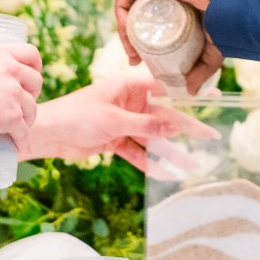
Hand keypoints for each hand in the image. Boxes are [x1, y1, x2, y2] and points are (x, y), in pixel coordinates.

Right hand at [0, 43, 41, 154]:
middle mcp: (11, 70)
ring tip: (20, 127)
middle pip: (36, 82)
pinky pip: (24, 133)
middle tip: (22, 104)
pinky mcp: (12, 116)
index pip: (32, 54)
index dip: (36, 67)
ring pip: (32, 109)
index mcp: (1, 54)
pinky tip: (22, 148)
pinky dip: (23, 142)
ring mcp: (14, 94)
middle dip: (32, 94)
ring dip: (28, 119)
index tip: (31, 78)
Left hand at [27, 72, 218, 170]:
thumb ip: (146, 124)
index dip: (189, 89)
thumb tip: (176, 126)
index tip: (212, 93)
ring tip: (193, 165)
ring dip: (171, 151)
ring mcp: (124, 121)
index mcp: (129, 86)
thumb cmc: (77, 115)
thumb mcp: (115, 120)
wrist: (48, 133)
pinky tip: (165, 175)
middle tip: (210, 135)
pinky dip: (149, 163)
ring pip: (154, 137)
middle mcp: (130, 102)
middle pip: (165, 114)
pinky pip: (138, 152)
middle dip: (187, 126)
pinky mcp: (115, 139)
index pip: (166, 84)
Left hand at [114, 0, 222, 93]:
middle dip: (130, 39)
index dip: (139, 41)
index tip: (140, 61)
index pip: (149, 20)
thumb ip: (203, 68)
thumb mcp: (212, 47)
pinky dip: (121, 12)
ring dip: (124, 29)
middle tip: (134, 59)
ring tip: (131, 50)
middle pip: (137, 14)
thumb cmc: (224, 15)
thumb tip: (191, 92)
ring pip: (130, 5)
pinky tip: (127, 31)